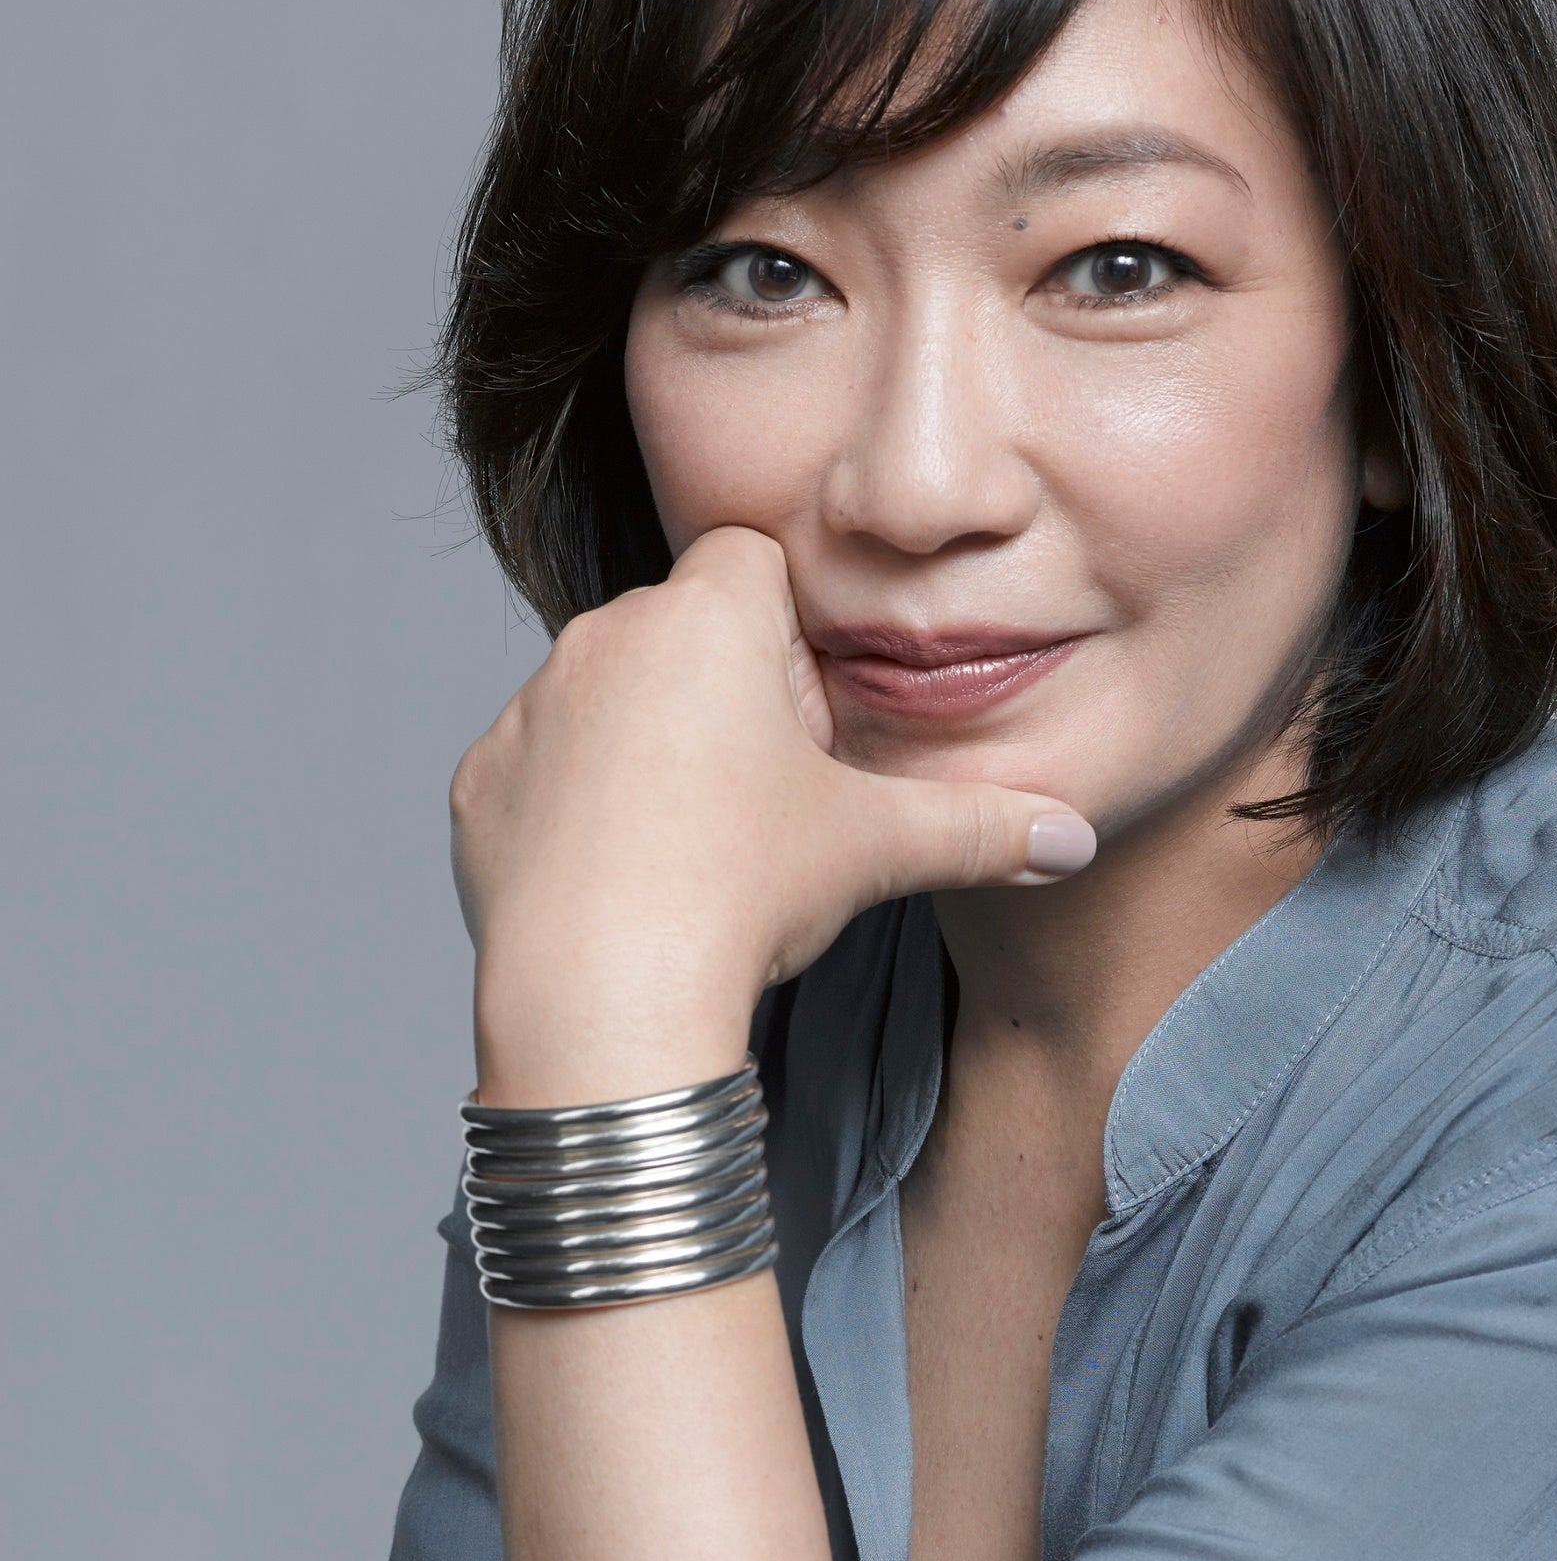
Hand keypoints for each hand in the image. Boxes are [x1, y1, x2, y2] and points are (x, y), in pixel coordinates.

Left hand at [450, 527, 1094, 1105]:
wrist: (603, 1000)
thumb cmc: (740, 894)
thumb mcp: (877, 847)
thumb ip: (981, 826)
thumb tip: (1071, 841)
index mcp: (703, 618)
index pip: (752, 560)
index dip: (791, 636)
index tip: (806, 723)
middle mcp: (601, 639)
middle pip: (683, 631)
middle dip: (725, 692)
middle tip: (766, 798)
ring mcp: (528, 710)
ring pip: (608, 697)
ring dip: (649, 746)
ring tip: (692, 849)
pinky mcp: (480, 784)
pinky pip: (542, 769)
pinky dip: (578, 808)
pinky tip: (621, 879)